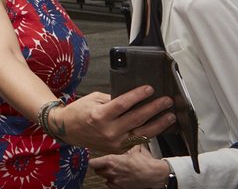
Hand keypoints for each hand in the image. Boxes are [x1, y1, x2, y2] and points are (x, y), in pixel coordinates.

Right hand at [55, 87, 175, 153]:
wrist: (68, 131)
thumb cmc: (80, 111)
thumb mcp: (94, 99)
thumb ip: (112, 99)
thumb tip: (133, 96)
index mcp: (99, 115)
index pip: (123, 104)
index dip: (138, 96)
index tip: (150, 89)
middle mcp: (108, 131)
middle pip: (136, 118)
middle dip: (154, 108)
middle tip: (166, 101)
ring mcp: (114, 142)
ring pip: (142, 133)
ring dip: (158, 124)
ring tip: (169, 116)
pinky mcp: (118, 149)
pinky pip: (137, 140)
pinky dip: (149, 133)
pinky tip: (158, 126)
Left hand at [92, 147, 170, 187]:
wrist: (155, 175)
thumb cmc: (145, 163)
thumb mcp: (134, 148)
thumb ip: (126, 144)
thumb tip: (125, 137)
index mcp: (111, 161)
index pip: (92, 163)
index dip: (93, 161)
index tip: (94, 159)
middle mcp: (111, 172)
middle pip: (97, 171)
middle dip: (100, 167)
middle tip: (106, 164)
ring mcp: (116, 182)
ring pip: (104, 178)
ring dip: (107, 175)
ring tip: (115, 170)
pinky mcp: (121, 188)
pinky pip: (111, 185)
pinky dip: (113, 182)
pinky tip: (119, 177)